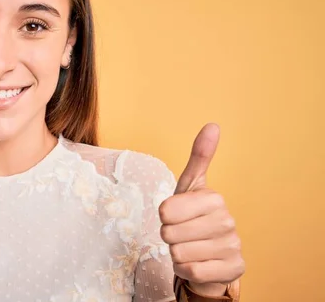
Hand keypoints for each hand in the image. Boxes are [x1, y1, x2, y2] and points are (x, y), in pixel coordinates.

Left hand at [159, 123, 244, 295]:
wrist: (209, 254)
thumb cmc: (193, 217)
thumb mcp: (190, 186)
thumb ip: (199, 156)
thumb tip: (213, 125)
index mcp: (214, 198)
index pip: (165, 212)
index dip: (164, 217)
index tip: (176, 215)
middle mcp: (228, 221)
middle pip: (169, 234)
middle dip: (169, 237)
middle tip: (182, 234)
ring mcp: (233, 247)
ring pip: (179, 254)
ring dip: (178, 254)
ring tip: (190, 247)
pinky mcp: (233, 271)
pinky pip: (192, 272)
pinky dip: (187, 270)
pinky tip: (197, 263)